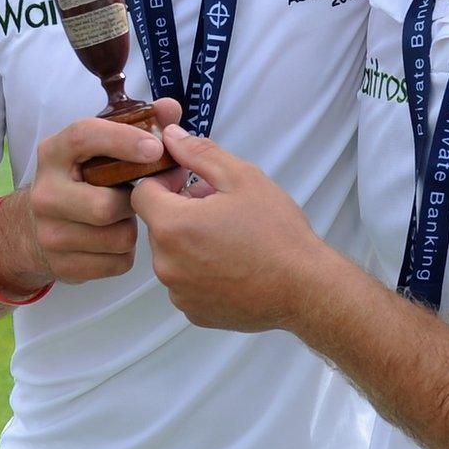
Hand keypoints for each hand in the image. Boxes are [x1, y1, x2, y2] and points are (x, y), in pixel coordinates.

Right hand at [5, 100, 181, 289]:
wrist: (32, 230)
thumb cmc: (80, 180)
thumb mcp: (98, 149)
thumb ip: (139, 124)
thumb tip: (170, 107)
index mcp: (54, 153)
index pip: (85, 136)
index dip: (123, 140)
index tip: (156, 148)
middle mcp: (45, 193)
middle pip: (105, 205)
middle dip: (133, 202)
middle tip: (139, 195)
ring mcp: (50, 233)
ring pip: (118, 237)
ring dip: (132, 228)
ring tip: (123, 217)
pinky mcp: (63, 265)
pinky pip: (118, 263)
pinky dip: (126, 253)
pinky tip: (114, 239)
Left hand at [131, 125, 330, 332]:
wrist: (306, 287)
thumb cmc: (277, 232)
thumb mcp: (242, 178)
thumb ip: (199, 153)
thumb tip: (170, 137)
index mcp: (173, 226)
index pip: (141, 193)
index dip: (164, 181)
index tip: (189, 181)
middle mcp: (166, 263)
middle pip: (157, 224)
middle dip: (180, 210)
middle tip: (218, 207)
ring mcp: (179, 292)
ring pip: (171, 254)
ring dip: (189, 241)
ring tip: (228, 236)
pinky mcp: (194, 312)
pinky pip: (185, 281)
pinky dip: (200, 270)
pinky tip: (231, 264)